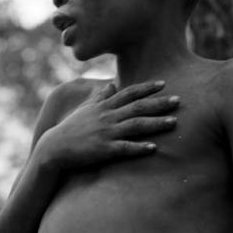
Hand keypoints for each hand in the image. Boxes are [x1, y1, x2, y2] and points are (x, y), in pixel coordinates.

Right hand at [39, 80, 178, 171]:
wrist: (54, 148)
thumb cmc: (71, 128)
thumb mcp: (85, 108)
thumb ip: (99, 96)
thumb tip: (111, 84)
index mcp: (104, 106)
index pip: (128, 93)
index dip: (146, 88)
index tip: (163, 83)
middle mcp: (107, 117)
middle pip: (137, 107)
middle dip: (159, 103)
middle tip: (179, 100)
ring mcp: (106, 133)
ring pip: (135, 126)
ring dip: (156, 123)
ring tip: (174, 122)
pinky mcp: (103, 149)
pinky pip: (124, 148)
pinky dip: (139, 147)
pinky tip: (153, 148)